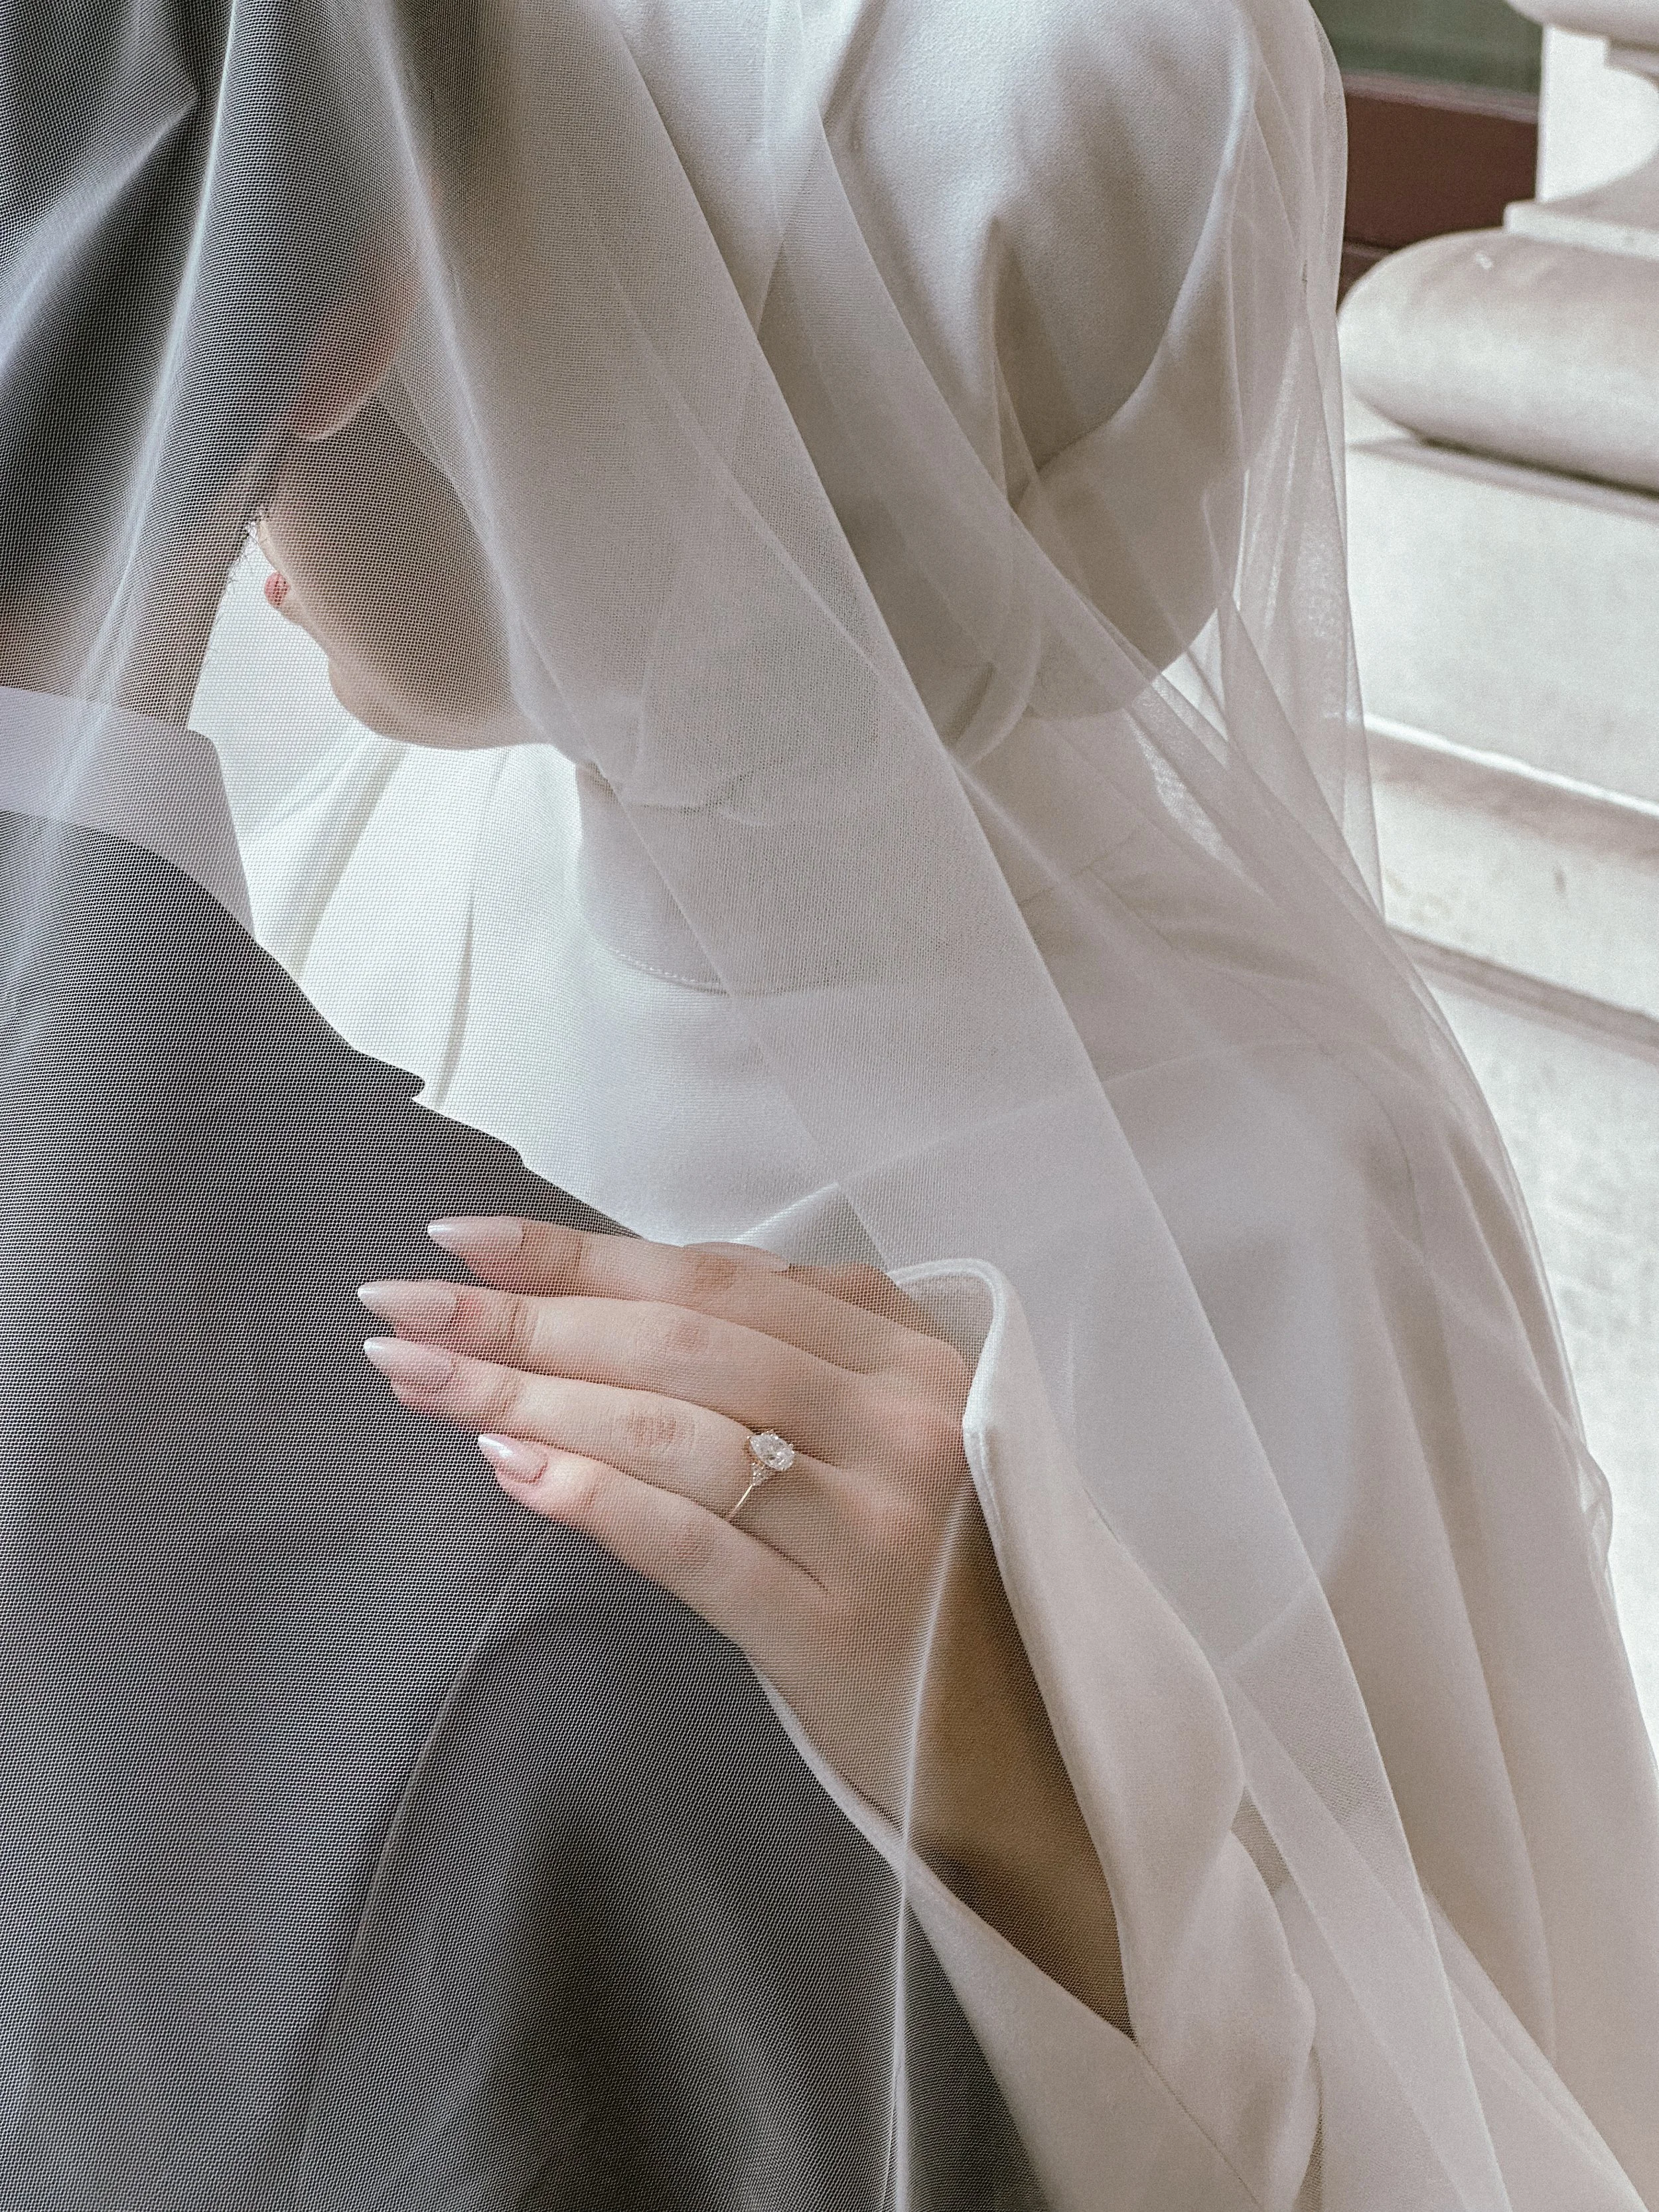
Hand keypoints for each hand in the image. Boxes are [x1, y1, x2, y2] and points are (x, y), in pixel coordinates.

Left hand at [359, 1218, 1125, 2027]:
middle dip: (526, 1318)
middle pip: (682, 1345)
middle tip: (403, 1304)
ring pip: (676, 1431)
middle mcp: (902, 1426)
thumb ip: (797, 1348)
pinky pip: (695, 1546)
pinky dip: (596, 1494)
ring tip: (419, 1376)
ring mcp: (875, 1530)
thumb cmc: (933, 1570)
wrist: (1029, 1739)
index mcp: (909, 1358)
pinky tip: (509, 1464)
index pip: (716, 1279)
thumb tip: (618, 1285)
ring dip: (529, 1393)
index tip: (464, 1238)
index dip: (580, 1253)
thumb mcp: (893, 1429)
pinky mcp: (836, 1631)